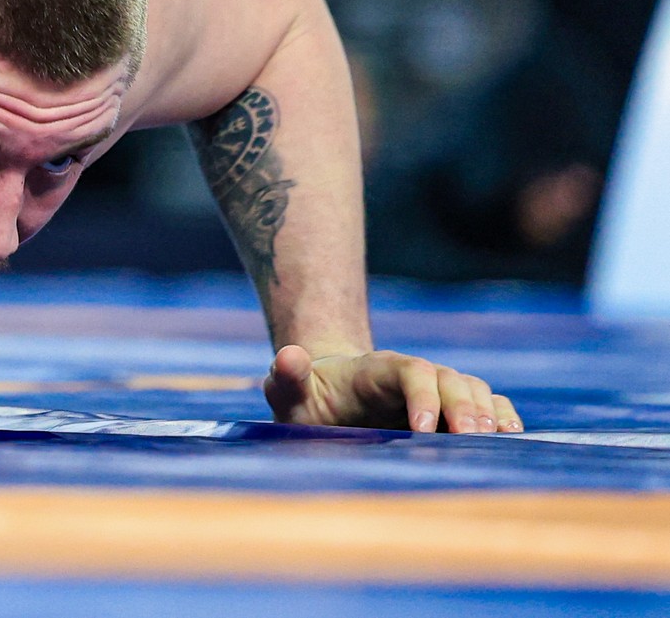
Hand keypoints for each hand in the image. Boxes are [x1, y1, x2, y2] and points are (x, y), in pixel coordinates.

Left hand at [264, 344, 522, 433]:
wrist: (326, 397)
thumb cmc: (308, 397)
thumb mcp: (288, 388)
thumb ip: (287, 374)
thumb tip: (289, 357)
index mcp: (376, 370)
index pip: (410, 370)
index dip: (423, 394)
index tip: (423, 428)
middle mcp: (414, 375)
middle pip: (450, 379)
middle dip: (463, 407)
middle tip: (469, 440)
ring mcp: (436, 392)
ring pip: (473, 391)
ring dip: (487, 414)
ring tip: (492, 443)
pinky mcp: (451, 411)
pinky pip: (487, 406)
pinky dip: (502, 417)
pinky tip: (513, 438)